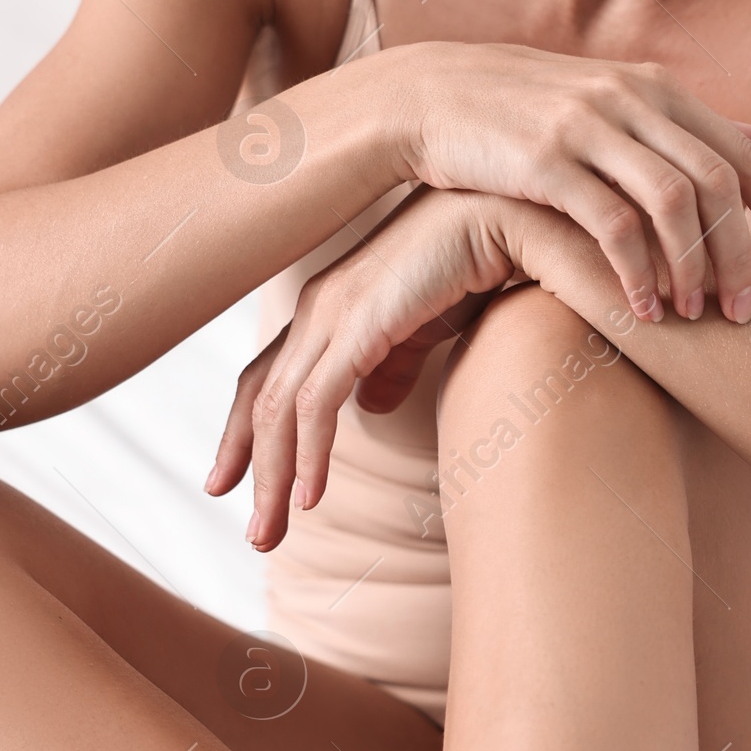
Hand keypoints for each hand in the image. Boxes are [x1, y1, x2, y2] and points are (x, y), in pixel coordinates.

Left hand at [207, 187, 543, 550]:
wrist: (516, 215)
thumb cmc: (482, 259)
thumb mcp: (429, 326)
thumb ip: (395, 363)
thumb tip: (369, 407)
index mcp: (333, 306)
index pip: (270, 377)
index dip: (245, 431)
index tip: (234, 481)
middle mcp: (320, 308)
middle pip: (260, 396)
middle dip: (247, 464)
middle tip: (253, 531)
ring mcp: (335, 313)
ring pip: (280, 411)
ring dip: (273, 479)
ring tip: (271, 535)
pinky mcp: (360, 323)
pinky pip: (318, 403)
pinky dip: (308, 455)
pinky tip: (311, 497)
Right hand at [386, 40, 750, 324]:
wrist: (428, 95)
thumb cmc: (519, 114)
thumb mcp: (603, 105)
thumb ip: (670, 130)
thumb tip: (745, 147)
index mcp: (656, 90)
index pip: (745, 155)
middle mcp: (634, 101)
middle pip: (723, 183)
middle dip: (749, 254)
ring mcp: (592, 128)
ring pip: (676, 204)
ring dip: (695, 269)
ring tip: (699, 320)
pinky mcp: (547, 160)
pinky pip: (612, 224)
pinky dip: (636, 274)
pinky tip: (643, 314)